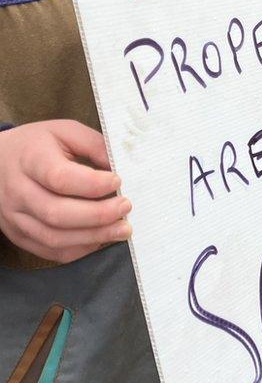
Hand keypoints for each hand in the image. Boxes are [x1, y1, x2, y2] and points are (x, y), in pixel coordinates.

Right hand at [0, 120, 130, 263]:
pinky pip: (49, 251)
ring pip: (54, 237)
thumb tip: (121, 167)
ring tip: (121, 229)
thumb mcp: (65, 132)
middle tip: (125, 208)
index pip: (60, 178)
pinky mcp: (17, 234)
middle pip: (57, 213)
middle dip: (99, 215)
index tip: (118, 181)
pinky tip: (99, 239)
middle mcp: (17, 190)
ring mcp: (14, 216)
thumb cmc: (37, 145)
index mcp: (30, 159)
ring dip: (93, 237)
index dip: (93, 184)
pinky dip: (78, 249)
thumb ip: (94, 145)